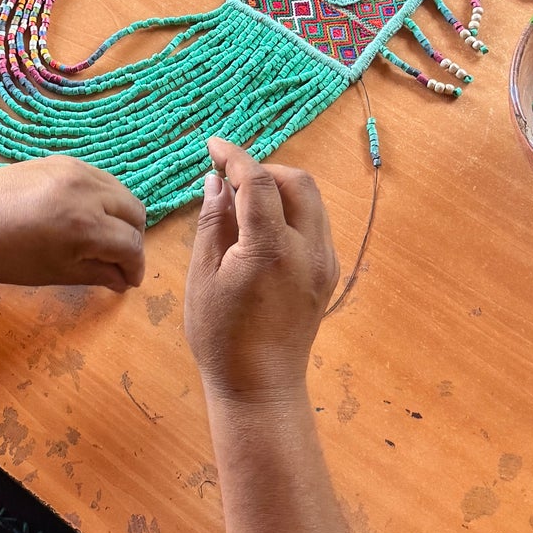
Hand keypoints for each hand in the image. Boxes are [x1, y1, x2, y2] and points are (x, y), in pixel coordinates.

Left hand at [0, 156, 146, 291]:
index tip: (128, 281)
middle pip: (135, 212)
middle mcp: (88, 191)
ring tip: (102, 237)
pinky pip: (99, 178)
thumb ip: (95, 274)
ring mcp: (76, 170)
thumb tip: (123, 280)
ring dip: (120, 216)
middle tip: (117, 260)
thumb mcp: (53, 272)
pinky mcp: (62, 160)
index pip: (131, 245)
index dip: (135, 267)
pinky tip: (83, 215)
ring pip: (121, 191)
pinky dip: (103, 197)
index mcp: (86, 225)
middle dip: (132, 239)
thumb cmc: (2, 253)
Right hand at [184, 138, 338, 402]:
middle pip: (297, 181)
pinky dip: (291, 211)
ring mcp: (325, 262)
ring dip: (280, 188)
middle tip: (230, 179)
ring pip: (312, 200)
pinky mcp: (329, 274)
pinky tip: (262, 227)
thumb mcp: (203, 275)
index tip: (213, 146)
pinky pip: (316, 224)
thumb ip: (213, 222)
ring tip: (244, 202)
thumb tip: (216, 181)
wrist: (260, 386)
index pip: (258, 181)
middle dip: (263, 169)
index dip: (235, 156)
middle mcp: (308, 250)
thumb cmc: (221, 336)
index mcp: (271, 249)